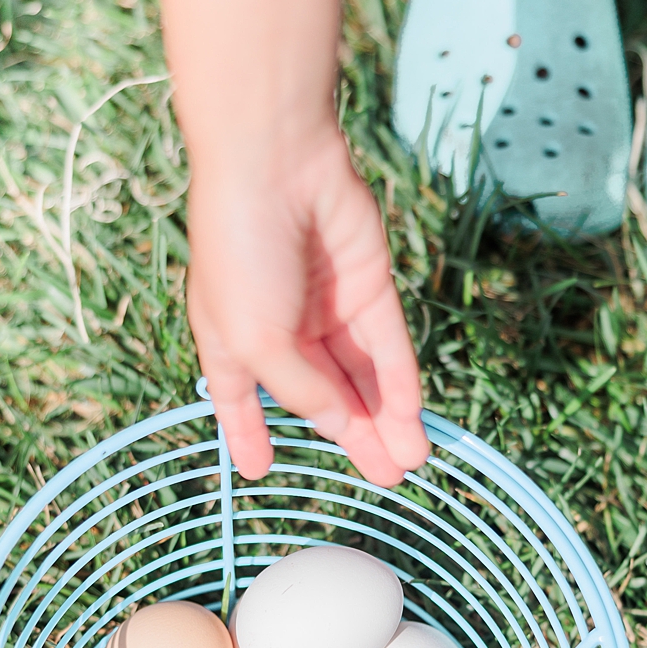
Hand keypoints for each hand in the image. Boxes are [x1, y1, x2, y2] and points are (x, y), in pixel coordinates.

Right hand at [185, 133, 427, 486]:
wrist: (274, 168)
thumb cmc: (240, 253)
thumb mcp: (256, 341)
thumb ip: (300, 390)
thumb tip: (340, 426)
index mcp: (232, 342)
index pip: (241, 400)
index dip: (249, 434)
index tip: (259, 470)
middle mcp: (280, 330)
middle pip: (321, 396)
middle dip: (352, 438)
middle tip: (383, 479)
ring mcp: (326, 308)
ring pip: (362, 377)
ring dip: (385, 420)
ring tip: (407, 463)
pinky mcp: (367, 284)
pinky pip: (389, 345)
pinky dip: (400, 382)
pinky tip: (414, 417)